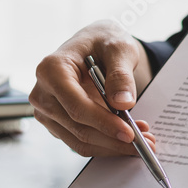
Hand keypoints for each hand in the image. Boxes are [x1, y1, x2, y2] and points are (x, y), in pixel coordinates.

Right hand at [30, 19, 157, 156]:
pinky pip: (81, 142)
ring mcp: (46, 111)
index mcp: (51, 70)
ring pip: (80, 141)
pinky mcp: (56, 123)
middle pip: (78, 128)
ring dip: (112, 145)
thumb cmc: (103, 42)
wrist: (95, 46)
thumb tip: (123, 103)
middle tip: (145, 141)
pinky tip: (126, 136)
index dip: (103, 123)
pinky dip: (105, 143)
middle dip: (113, 139)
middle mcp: (42, 93)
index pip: (76, 106)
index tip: (130, 133)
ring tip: (142, 140)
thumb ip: (121, 75)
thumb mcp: (119, 48)